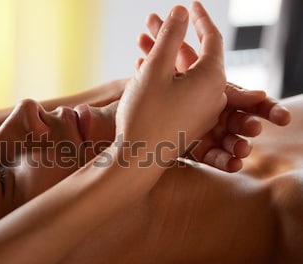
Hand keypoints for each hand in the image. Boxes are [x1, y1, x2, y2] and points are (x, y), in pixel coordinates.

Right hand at [137, 11, 291, 171]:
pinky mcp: (191, 125)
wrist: (137, 160)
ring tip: (140, 48)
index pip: (211, 39)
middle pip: (196, 58)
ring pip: (186, 77)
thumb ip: (170, 37)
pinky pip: (182, 95)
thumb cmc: (145, 114)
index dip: (200, 19)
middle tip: (152, 26)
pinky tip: (144, 76)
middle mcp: (214, 97)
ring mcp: (203, 113)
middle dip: (173, 40)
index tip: (191, 4)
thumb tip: (181, 12)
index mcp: (212, 79)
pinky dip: (166, 82)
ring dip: (166, 61)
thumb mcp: (156, 69)